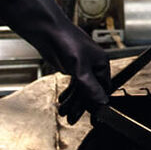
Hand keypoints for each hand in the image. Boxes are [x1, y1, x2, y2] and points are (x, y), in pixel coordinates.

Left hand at [0, 0, 111, 122]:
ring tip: (64, 112)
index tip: (94, 117)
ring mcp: (81, 66)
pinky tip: (62, 102)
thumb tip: (102, 101)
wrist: (47, 30)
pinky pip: (73, 85)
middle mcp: (93, 65)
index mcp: (101, 64)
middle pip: (90, 91)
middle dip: (81, 106)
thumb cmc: (65, 40)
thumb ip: (90, 87)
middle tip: (73, 119)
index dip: (97, 104)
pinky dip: (68, 94)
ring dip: (72, 102)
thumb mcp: (79, 68)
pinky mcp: (70, 66)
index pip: (103, 89)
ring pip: (80, 90)